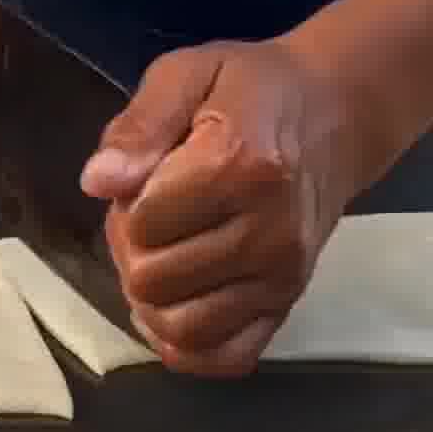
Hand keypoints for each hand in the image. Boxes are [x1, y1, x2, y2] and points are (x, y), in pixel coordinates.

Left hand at [83, 39, 380, 375]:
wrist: (333, 115)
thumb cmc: (250, 87)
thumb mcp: (186, 73)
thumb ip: (140, 125)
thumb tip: (98, 183)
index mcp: (239, 166)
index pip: (143, 224)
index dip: (127, 203)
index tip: (148, 176)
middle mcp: (269, 232)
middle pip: (155, 281)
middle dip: (134, 250)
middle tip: (153, 215)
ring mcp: (283, 277)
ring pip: (183, 329)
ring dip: (153, 298)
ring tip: (165, 253)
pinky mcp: (289, 304)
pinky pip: (228, 358)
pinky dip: (189, 346)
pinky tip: (177, 305)